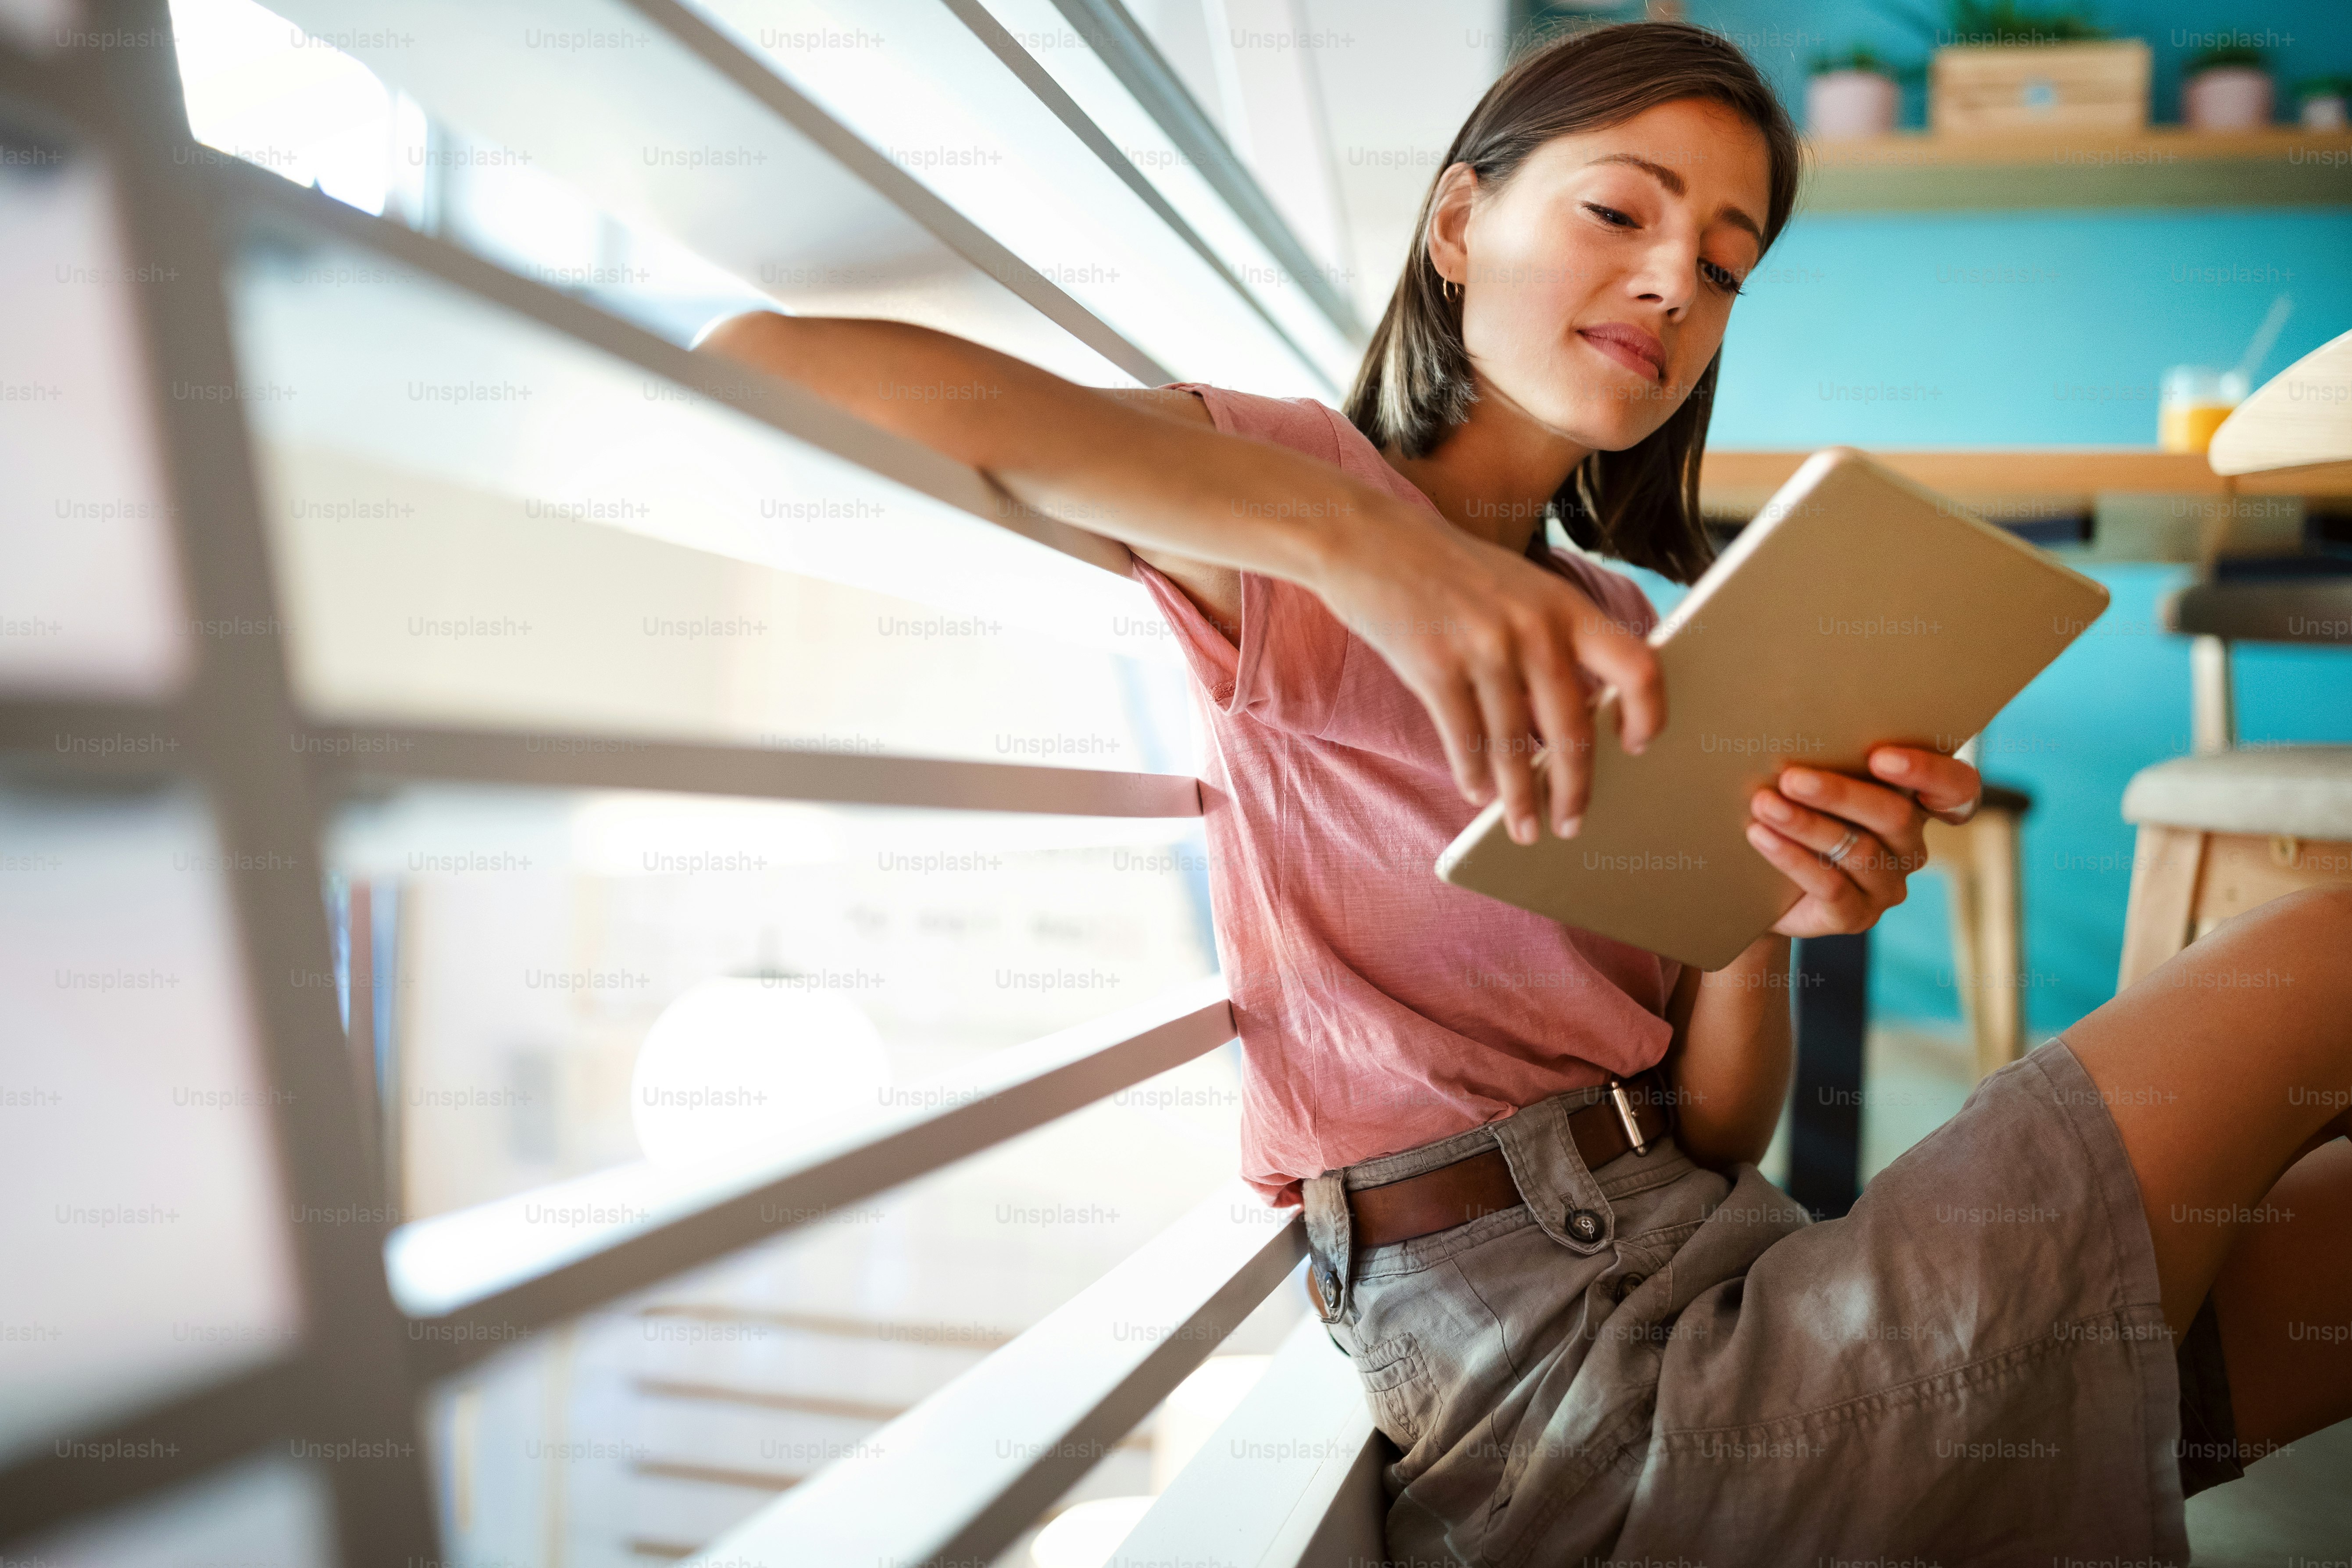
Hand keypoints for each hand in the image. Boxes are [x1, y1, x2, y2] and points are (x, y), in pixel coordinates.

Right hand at [1312, 505, 1663, 843]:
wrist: (1370, 540)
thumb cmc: (1448, 571)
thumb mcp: (1518, 590)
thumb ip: (1551, 641)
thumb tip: (1570, 723)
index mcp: (1564, 605)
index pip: (1637, 667)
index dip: (1647, 715)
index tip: (1636, 747)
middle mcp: (1532, 627)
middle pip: (1574, 729)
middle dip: (1574, 789)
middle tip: (1572, 823)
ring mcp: (1482, 647)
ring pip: (1513, 747)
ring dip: (1519, 800)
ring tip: (1522, 829)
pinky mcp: (1433, 666)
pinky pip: (1464, 741)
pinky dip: (1472, 777)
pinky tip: (1476, 793)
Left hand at [1744, 746, 1982, 938]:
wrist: (1759, 887)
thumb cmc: (1794, 815)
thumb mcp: (1816, 787)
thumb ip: (1827, 761)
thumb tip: (1792, 724)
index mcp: (1915, 805)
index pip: (1956, 788)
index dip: (1929, 772)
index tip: (1881, 757)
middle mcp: (1909, 847)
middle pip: (1895, 816)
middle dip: (1841, 794)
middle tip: (1792, 777)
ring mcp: (1886, 886)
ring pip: (1859, 851)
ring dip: (1807, 824)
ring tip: (1764, 804)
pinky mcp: (1856, 916)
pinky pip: (1832, 887)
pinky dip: (1793, 858)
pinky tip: (1762, 836)